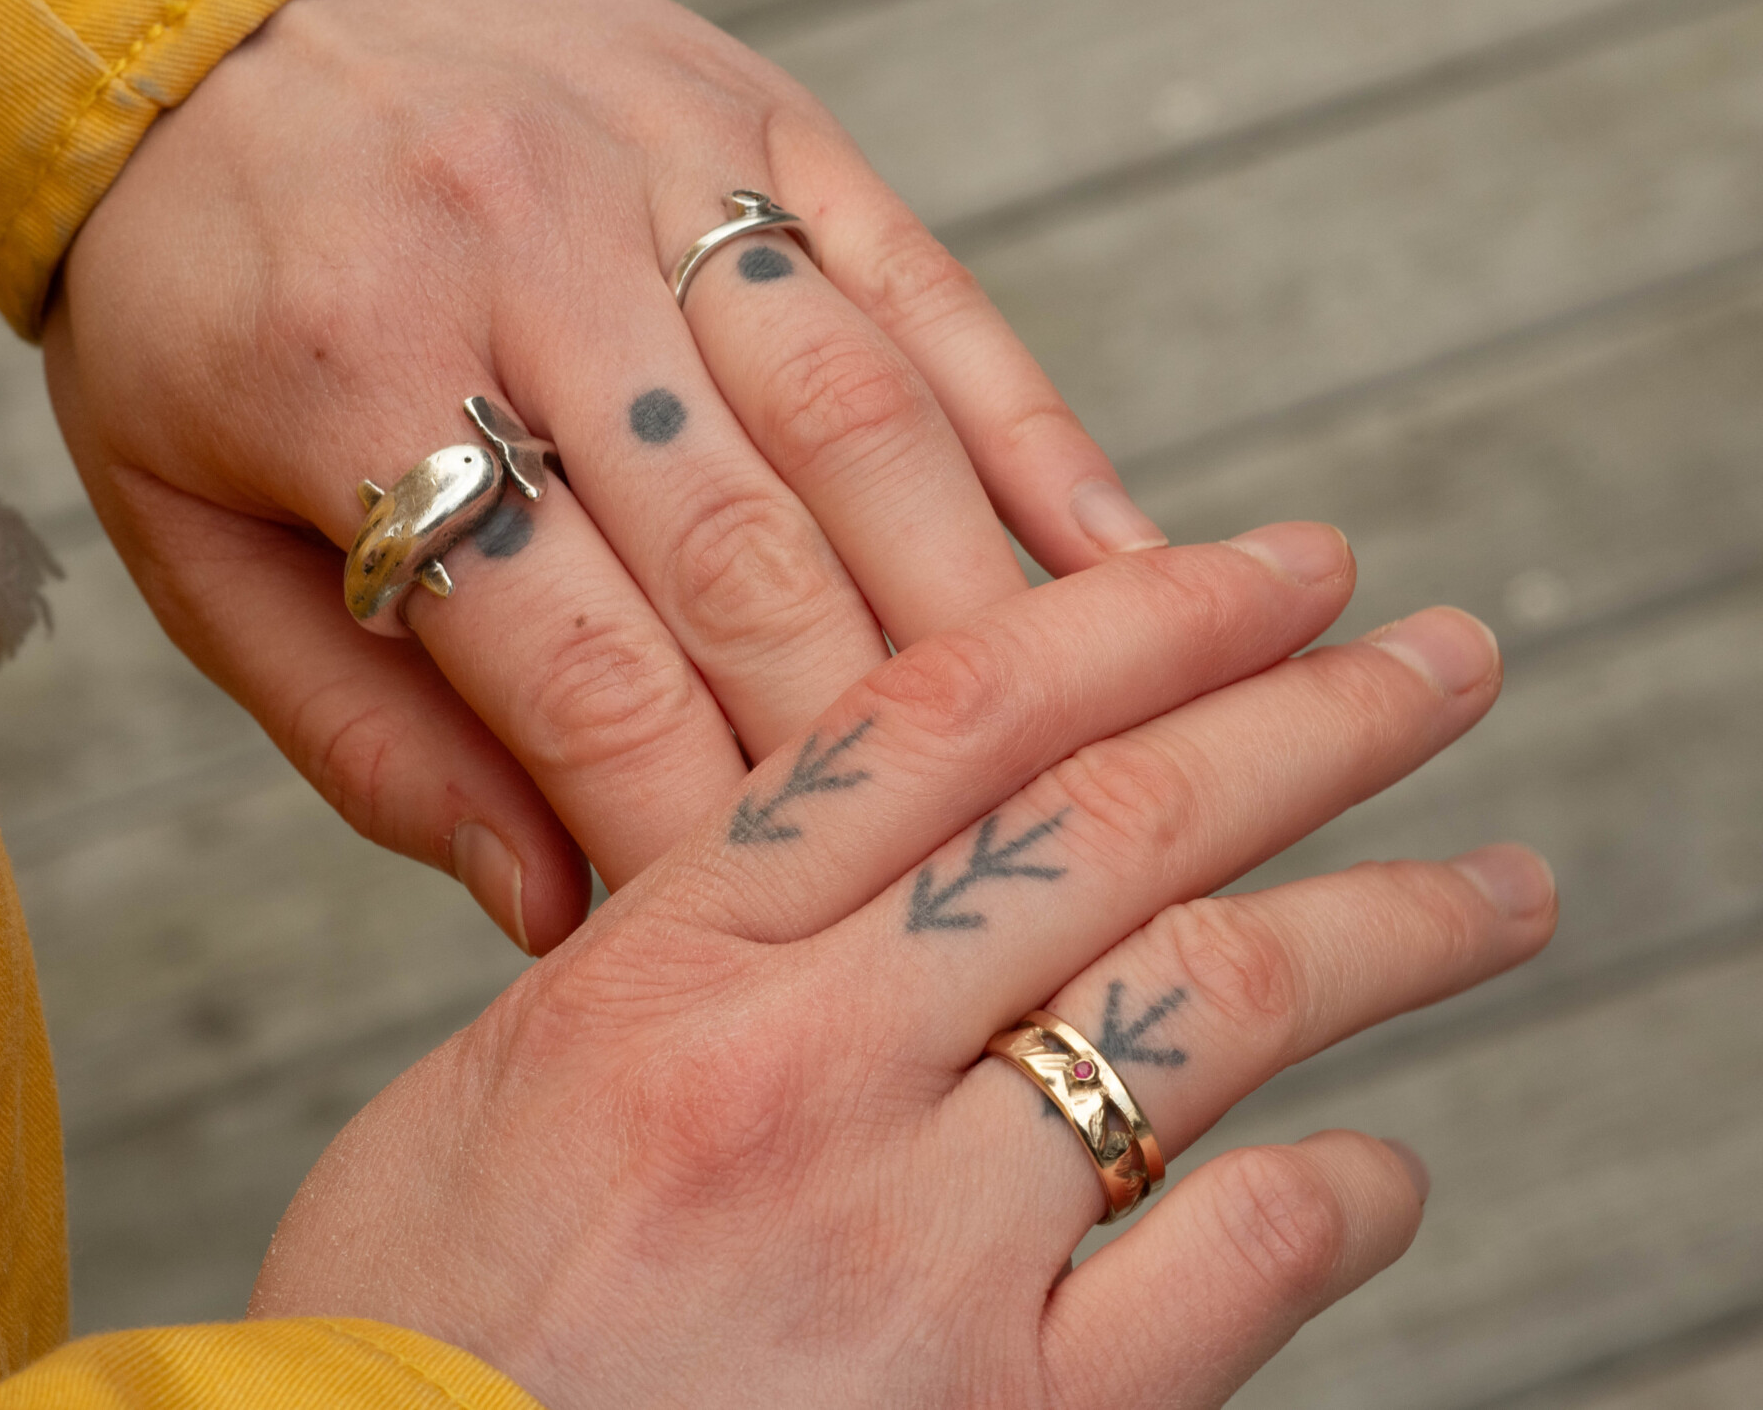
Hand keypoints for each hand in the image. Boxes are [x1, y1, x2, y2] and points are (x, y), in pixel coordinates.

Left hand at [46, 0, 1163, 950]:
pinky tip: (1126, 570)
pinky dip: (1035, 436)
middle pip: (750, 559)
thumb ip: (358, 729)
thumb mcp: (183, 521)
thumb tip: (545, 912)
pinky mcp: (763, 117)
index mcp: (350, 375)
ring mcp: (661, 170)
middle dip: (857, 767)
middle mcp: (523, 257)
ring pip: (866, 427)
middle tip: (955, 918)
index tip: (778, 973)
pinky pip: (927, 289)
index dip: (694, 839)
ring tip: (1086, 776)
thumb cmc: (192, 290)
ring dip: (983, 623)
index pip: (577, 668)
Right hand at [252, 525, 1553, 1407]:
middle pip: (1109, 826)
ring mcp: (913, 1246)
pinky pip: (1231, 1262)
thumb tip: (781, 873)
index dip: (1136, 618)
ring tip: (1495, 889)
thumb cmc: (405, 1341)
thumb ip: (646, 968)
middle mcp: (803, 1074)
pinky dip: (1340, 1198)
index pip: (944, 724)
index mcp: (664, 971)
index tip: (1269, 567)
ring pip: (1206, 1010)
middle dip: (1309, 721)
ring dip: (1386, 928)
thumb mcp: (481, 1097)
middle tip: (1437, 662)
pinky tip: (1381, 1168)